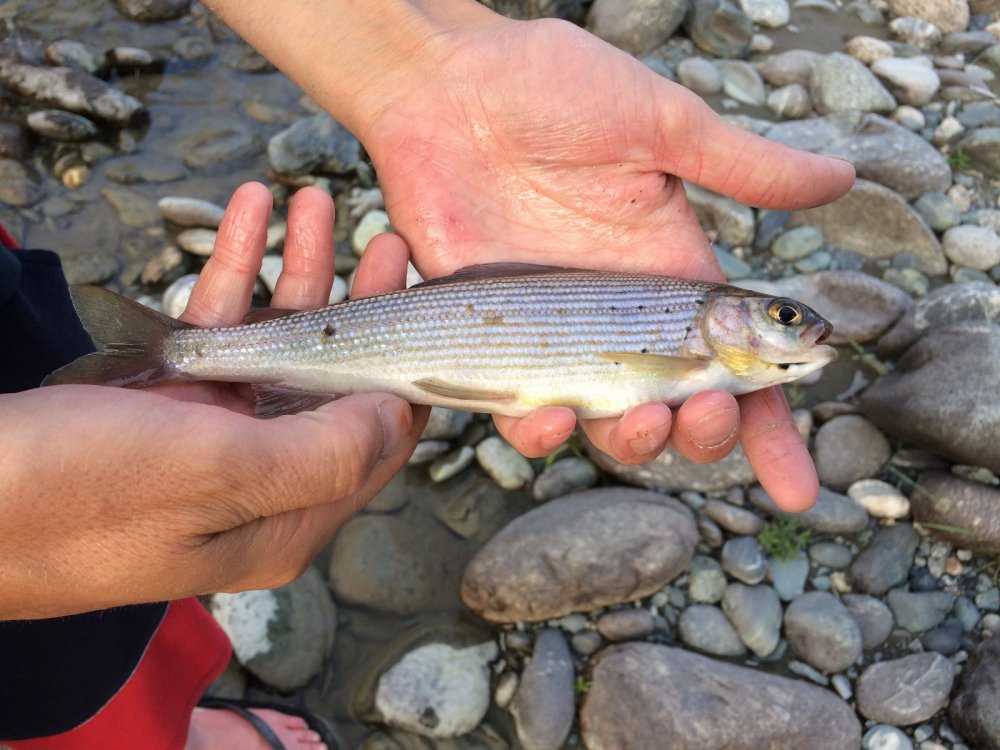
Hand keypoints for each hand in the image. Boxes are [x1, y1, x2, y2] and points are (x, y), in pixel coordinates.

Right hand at [0, 183, 422, 618]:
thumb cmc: (79, 495)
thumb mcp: (220, 477)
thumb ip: (326, 453)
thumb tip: (399, 416)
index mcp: (286, 517)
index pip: (376, 445)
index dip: (407, 372)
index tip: (425, 304)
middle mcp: (257, 480)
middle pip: (331, 384)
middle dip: (356, 304)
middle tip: (382, 239)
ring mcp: (209, 437)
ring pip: (273, 344)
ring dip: (293, 269)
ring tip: (309, 199)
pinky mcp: (162, 401)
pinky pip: (212, 327)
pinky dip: (230, 269)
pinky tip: (246, 212)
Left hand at [208, 1, 854, 509]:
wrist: (444, 88)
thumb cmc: (550, 90)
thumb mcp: (660, 123)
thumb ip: (743, 165)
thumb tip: (842, 178)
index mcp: (673, 277)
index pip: (738, 365)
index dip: (770, 426)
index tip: (798, 485)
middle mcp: (623, 321)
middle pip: (681, 409)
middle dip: (706, 432)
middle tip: (707, 410)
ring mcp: (559, 338)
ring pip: (608, 426)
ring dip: (637, 444)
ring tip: (647, 418)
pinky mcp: (496, 342)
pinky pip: (520, 413)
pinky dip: (539, 434)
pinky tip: (551, 421)